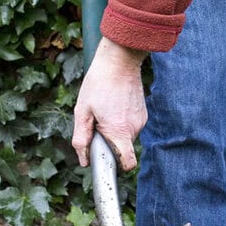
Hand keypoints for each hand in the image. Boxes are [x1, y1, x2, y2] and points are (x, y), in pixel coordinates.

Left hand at [72, 37, 147, 170]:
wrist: (120, 59)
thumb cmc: (99, 83)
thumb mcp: (82, 111)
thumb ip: (81, 138)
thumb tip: (84, 161)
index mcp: (119, 131)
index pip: (128, 163)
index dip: (118, 166)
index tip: (107, 159)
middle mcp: (134, 128)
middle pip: (122, 148)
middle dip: (109, 142)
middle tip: (97, 122)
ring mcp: (141, 121)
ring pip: (125, 136)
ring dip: (115, 130)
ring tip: (106, 110)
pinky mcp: (143, 113)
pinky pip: (131, 126)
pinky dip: (121, 121)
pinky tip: (114, 105)